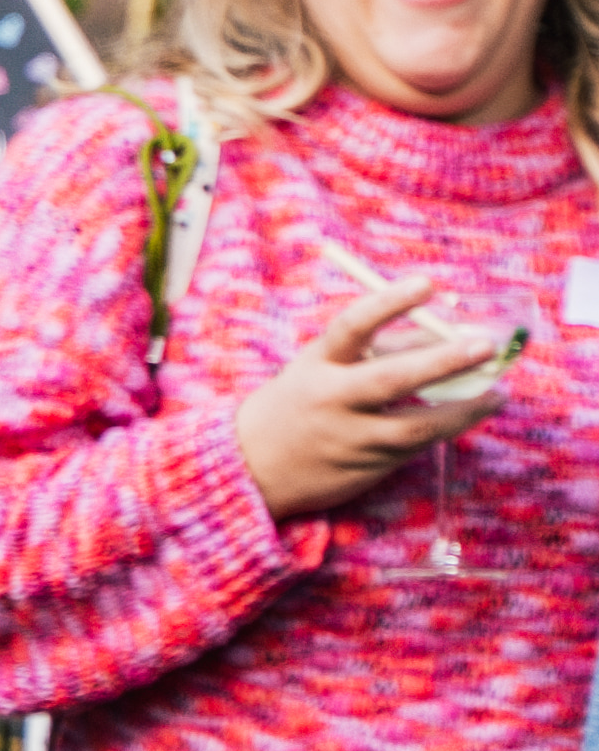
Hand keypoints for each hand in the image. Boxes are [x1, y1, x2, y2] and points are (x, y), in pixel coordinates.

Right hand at [231, 274, 508, 519]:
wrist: (254, 467)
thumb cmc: (301, 403)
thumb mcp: (325, 367)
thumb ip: (381, 348)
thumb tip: (446, 328)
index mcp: (317, 365)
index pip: (352, 326)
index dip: (389, 303)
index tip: (427, 283)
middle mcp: (332, 400)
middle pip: (391, 379)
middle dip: (442, 360)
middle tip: (485, 344)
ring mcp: (351, 437)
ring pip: (416, 424)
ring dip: (464, 408)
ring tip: (497, 392)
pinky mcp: (369, 466)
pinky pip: (417, 444)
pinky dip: (449, 426)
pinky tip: (475, 411)